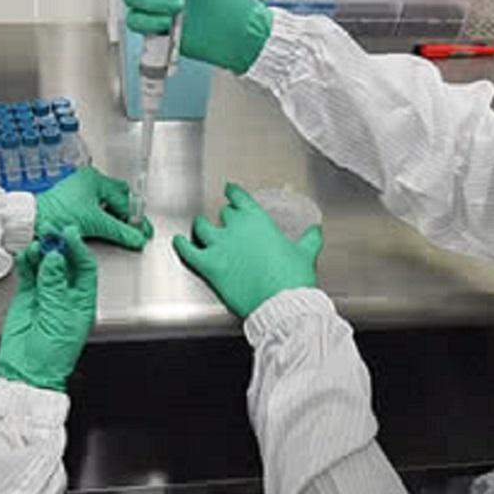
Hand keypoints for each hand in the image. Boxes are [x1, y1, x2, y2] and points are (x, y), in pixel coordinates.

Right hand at [0, 226, 97, 391]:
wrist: (26, 372)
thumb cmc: (52, 356)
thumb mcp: (57, 317)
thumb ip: (53, 285)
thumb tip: (54, 259)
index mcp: (83, 301)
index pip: (84, 267)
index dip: (77, 248)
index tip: (69, 232)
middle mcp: (66, 295)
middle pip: (64, 262)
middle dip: (58, 245)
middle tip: (50, 229)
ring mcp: (46, 295)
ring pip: (45, 266)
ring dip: (41, 252)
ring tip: (35, 243)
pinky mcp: (28, 298)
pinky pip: (29, 275)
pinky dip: (26, 263)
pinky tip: (25, 255)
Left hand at [35, 166, 153, 248]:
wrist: (32, 221)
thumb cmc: (56, 214)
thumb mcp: (95, 223)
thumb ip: (120, 231)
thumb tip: (136, 238)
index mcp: (95, 179)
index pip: (124, 200)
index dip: (135, 218)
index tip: (142, 231)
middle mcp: (87, 181)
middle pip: (117, 196)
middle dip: (127, 213)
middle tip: (135, 228)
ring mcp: (78, 190)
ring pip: (105, 201)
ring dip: (115, 215)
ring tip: (121, 230)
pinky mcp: (71, 201)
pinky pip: (94, 206)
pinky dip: (103, 216)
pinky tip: (104, 227)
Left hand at [174, 183, 323, 316]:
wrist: (283, 303)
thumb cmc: (293, 279)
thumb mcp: (304, 254)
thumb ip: (308, 240)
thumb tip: (315, 232)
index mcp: (258, 220)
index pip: (239, 198)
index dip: (233, 193)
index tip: (230, 191)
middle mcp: (236, 228)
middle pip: (223, 214)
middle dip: (224, 217)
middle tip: (224, 219)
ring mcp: (220, 246)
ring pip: (202, 227)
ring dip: (200, 227)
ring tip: (199, 226)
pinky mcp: (209, 266)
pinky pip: (188, 251)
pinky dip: (181, 245)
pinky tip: (178, 242)